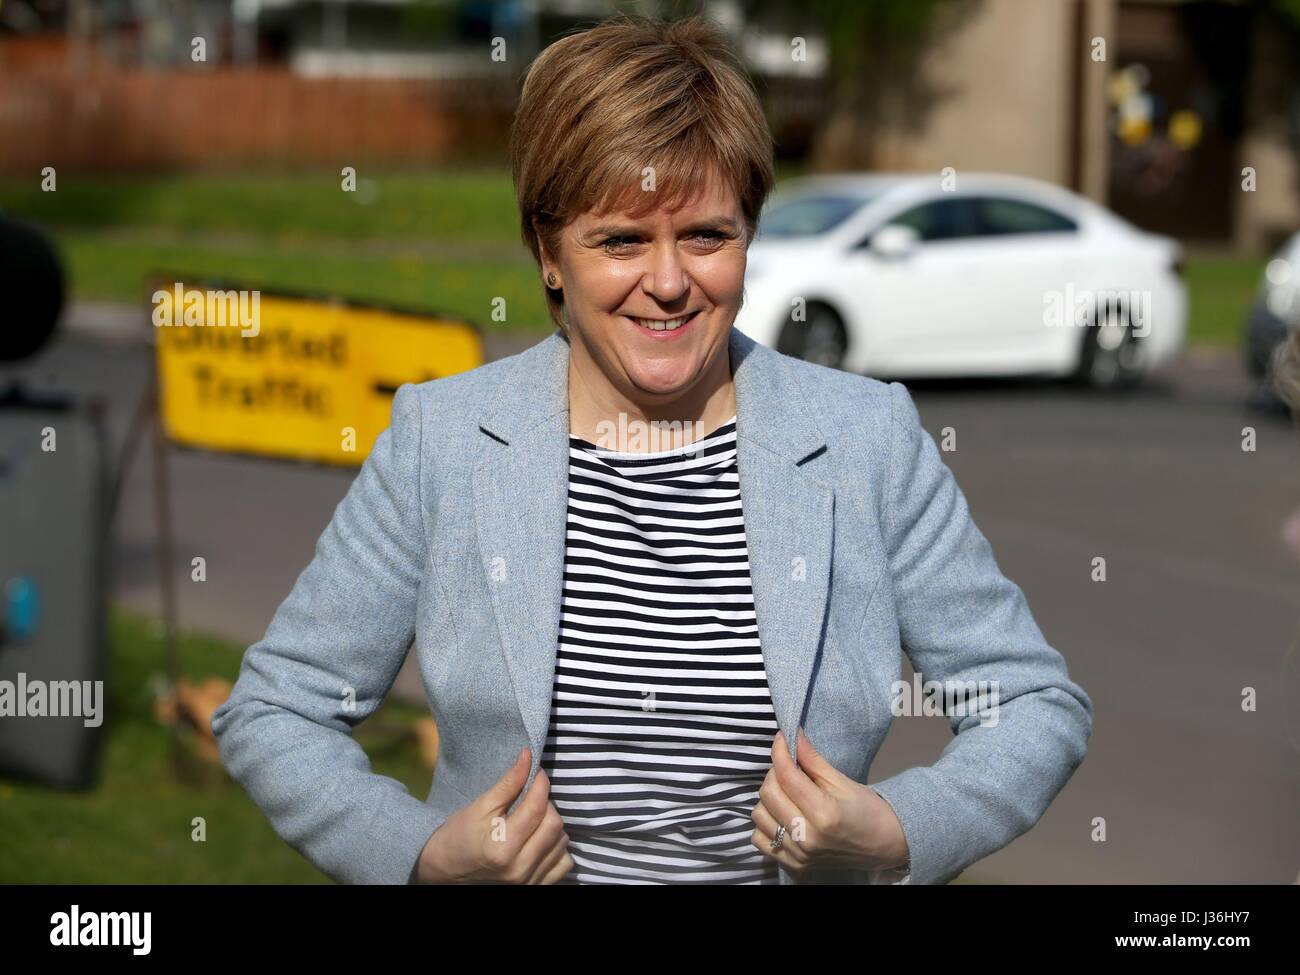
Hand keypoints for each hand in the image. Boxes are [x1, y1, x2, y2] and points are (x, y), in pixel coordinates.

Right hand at [412, 747, 573, 883]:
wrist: (445, 870)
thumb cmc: (458, 836)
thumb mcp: (479, 807)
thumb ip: (508, 783)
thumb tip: (528, 756)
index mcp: (502, 847)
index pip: (536, 808)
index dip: (541, 783)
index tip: (537, 771)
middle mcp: (520, 868)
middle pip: (554, 825)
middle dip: (547, 803)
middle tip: (532, 796)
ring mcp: (529, 881)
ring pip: (562, 842)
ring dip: (552, 824)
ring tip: (533, 819)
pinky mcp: (535, 887)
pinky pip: (564, 863)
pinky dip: (557, 847)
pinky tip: (540, 839)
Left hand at [751, 728, 908, 880]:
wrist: (883, 846)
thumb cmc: (867, 810)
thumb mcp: (843, 782)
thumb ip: (813, 760)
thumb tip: (792, 735)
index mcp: (824, 814)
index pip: (787, 776)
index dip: (780, 751)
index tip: (782, 737)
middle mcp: (807, 837)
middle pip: (769, 794)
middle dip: (774, 772)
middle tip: (789, 767)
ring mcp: (798, 854)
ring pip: (759, 815)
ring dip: (769, 798)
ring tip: (787, 792)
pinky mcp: (793, 865)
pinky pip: (759, 839)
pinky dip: (766, 823)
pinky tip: (782, 815)